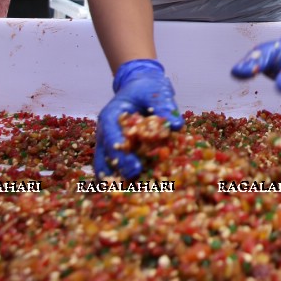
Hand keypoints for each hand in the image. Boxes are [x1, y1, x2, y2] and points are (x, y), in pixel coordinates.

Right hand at [94, 59, 183, 178]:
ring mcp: (107, 141)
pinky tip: (133, 190)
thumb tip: (177, 125)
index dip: (122, 155)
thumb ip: (164, 106)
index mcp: (111, 116)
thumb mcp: (156, 91)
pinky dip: (120, 177)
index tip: (135, 169)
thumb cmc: (147, 88)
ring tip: (130, 194)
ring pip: (104, 165)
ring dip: (115, 179)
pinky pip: (112, 166)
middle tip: (136, 184)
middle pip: (106, 155)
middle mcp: (105, 131)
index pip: (111, 137)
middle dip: (120, 171)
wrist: (140, 86)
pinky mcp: (115, 149)